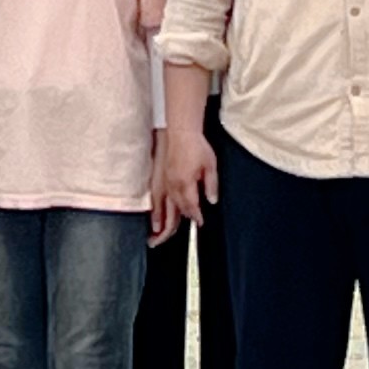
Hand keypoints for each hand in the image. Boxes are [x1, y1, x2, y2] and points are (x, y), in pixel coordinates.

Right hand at [150, 123, 216, 240]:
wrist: (181, 132)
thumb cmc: (196, 146)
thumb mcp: (210, 165)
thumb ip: (211, 185)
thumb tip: (212, 200)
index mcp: (186, 182)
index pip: (191, 206)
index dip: (196, 216)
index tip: (200, 222)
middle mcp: (173, 185)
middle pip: (176, 210)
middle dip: (177, 224)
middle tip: (176, 235)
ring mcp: (165, 181)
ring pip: (165, 206)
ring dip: (164, 221)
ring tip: (158, 236)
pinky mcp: (161, 178)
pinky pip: (159, 199)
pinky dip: (157, 210)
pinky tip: (156, 217)